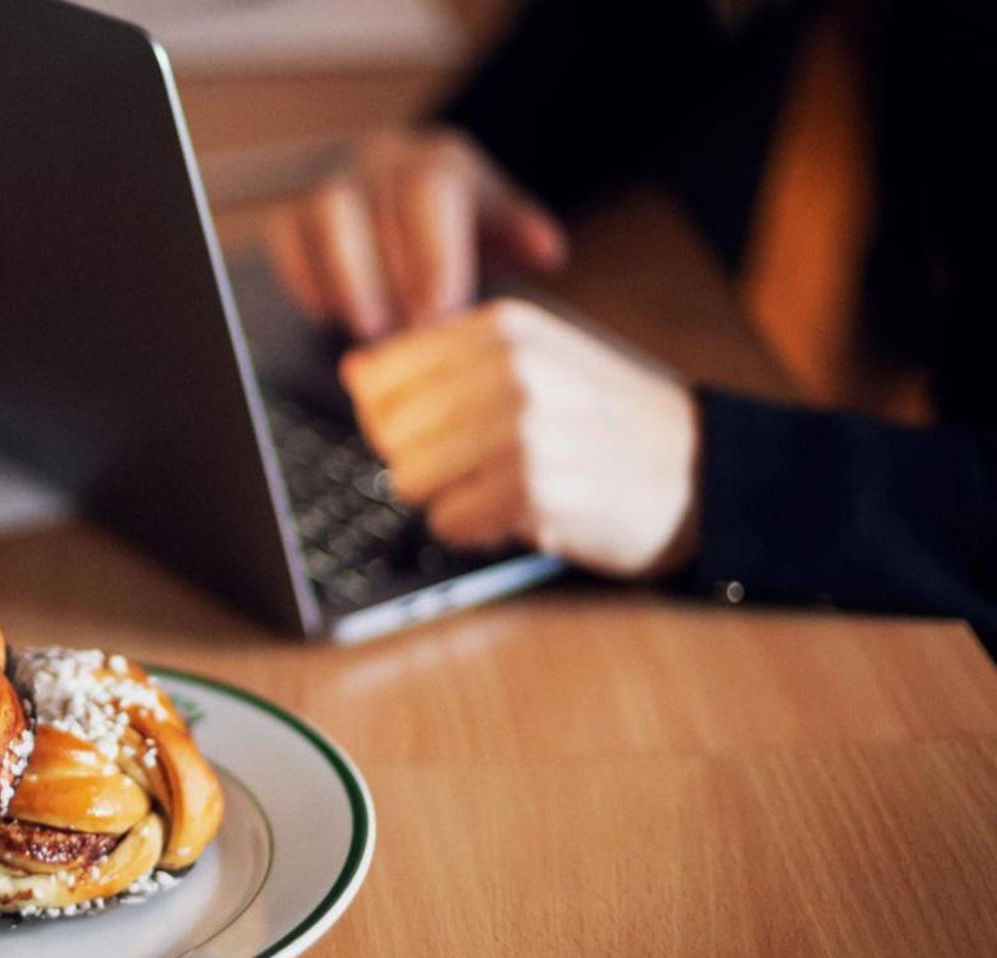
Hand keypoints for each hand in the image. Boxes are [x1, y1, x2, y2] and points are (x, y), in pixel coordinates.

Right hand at [265, 129, 567, 338]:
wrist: (406, 201)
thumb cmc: (455, 222)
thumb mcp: (496, 222)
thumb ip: (519, 232)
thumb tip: (548, 249)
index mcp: (436, 158)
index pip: (426, 192)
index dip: (429, 253)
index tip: (438, 310)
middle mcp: (378, 157)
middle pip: (369, 204)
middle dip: (386, 276)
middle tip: (406, 334)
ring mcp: (330, 179)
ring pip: (322, 214)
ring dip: (344, 277)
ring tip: (368, 329)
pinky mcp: (291, 209)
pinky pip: (284, 233)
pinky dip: (302, 275)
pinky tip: (327, 313)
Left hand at [341, 298, 701, 578]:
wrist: (702, 473)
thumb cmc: (604, 420)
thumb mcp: (533, 359)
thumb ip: (442, 359)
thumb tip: (356, 370)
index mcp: (503, 327)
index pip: (380, 375)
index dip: (393, 415)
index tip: (439, 426)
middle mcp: (511, 368)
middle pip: (387, 431)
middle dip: (420, 459)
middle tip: (478, 464)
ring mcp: (524, 429)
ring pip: (408, 478)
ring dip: (446, 496)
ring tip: (501, 485)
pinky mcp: (535, 492)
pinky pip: (448, 522)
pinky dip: (473, 529)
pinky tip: (518, 513)